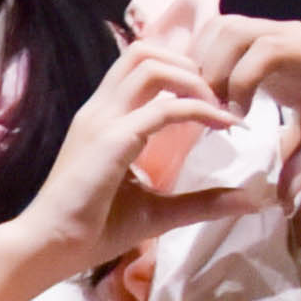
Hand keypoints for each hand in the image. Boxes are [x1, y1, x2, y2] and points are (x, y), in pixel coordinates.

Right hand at [1, 42, 255, 276]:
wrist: (50, 247)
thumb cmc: (92, 230)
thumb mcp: (156, 210)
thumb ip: (199, 201)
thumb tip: (249, 201)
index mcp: (104, 119)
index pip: (139, 68)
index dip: (179, 72)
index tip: (214, 101)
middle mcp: (101, 109)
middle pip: (144, 52)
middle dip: (188, 63)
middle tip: (218, 95)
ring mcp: (103, 119)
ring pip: (150, 65)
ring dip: (193, 78)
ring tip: (219, 105)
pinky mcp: (112, 139)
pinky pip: (164, 108)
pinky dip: (199, 109)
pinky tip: (223, 125)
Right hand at [187, 19, 300, 190]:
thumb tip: (284, 202)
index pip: (268, 51)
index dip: (242, 80)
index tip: (237, 118)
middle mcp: (288, 32)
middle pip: (234, 32)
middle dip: (212, 71)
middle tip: (209, 111)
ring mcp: (271, 27)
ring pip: (222, 27)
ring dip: (202, 60)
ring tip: (203, 99)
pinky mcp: (257, 32)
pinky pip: (220, 31)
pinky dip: (204, 54)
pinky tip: (205, 87)